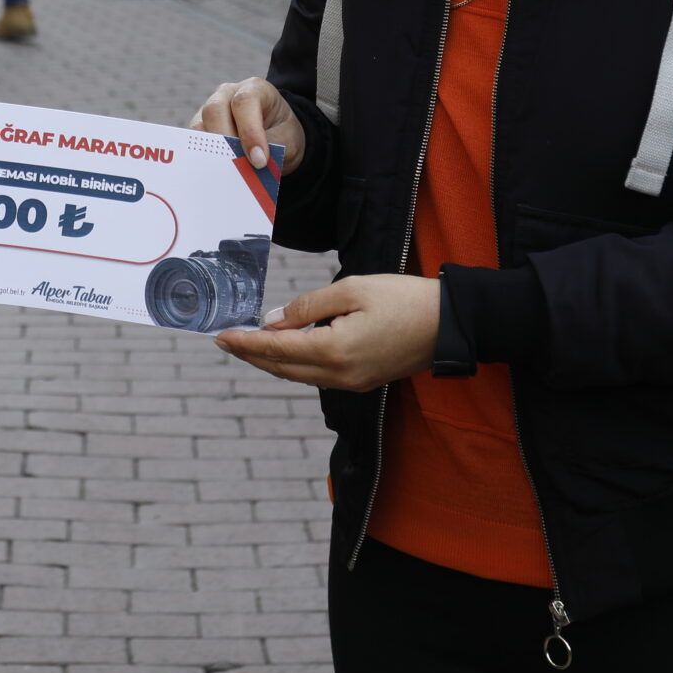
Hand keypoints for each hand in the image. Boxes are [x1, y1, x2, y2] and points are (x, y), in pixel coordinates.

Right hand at [188, 76, 306, 174]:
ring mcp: (210, 110)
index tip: (259, 160)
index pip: (245, 102)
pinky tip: (217, 176)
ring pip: (199, 127)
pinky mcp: (200, 129)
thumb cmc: (283, 133)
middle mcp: (228, 94)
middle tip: (238, 168)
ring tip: (228, 175)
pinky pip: (194, 143)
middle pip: (215, 110)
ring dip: (212, 153)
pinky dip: (204, 159)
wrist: (278, 136)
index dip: (250, 131)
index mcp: (254, 89)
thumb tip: (252, 165)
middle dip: (225, 142)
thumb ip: (273, 148)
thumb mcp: (289, 139)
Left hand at [213, 274, 439, 391]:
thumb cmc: (404, 299)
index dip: (246, 343)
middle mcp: (340, 375)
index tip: (221, 336)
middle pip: (283, 368)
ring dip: (271, 361)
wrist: (450, 324)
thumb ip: (308, 307)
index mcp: (334, 351)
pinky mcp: (362, 381)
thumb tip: (273, 320)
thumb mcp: (352, 289)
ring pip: (299, 376)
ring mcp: (352, 383)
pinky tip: (286, 350)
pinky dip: (295, 364)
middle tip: (227, 341)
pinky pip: (317, 376)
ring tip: (249, 345)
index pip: (277, 349)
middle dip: (252, 355)